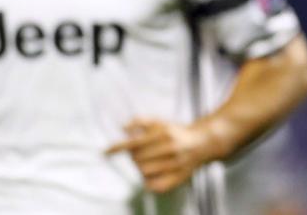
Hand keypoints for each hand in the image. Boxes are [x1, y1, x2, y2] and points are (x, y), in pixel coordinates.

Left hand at [105, 118, 221, 193]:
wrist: (202, 143)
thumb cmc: (175, 132)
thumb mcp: (160, 122)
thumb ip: (141, 121)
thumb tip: (123, 127)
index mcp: (164, 134)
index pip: (134, 143)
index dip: (117, 148)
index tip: (104, 152)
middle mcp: (170, 149)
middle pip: (137, 159)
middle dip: (134, 156)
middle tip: (140, 153)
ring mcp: (175, 165)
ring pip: (144, 172)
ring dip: (141, 168)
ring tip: (148, 162)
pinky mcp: (178, 178)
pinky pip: (154, 186)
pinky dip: (149, 181)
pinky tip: (152, 174)